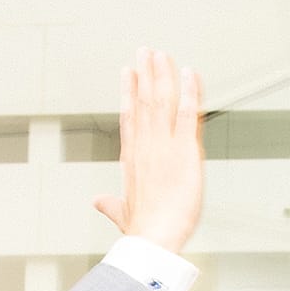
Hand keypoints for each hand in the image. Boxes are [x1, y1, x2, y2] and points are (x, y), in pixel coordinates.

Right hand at [92, 48, 203, 254]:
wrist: (154, 239)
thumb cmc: (142, 232)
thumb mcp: (124, 214)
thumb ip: (112, 204)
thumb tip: (98, 202)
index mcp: (133, 160)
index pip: (130, 118)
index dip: (128, 94)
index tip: (128, 74)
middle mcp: (146, 147)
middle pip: (143, 102)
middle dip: (145, 74)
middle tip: (146, 51)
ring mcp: (164, 146)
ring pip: (162, 101)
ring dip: (162, 74)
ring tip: (161, 53)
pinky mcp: (185, 151)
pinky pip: (189, 114)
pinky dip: (190, 92)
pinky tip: (191, 73)